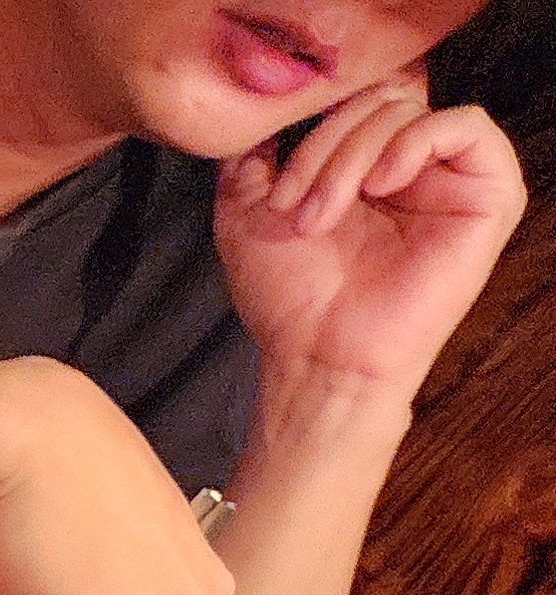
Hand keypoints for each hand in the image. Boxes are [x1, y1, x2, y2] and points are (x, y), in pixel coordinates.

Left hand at [219, 72, 527, 395]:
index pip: (354, 100)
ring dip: (352, 155)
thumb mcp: (245, 214)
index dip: (313, 124)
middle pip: (378, 101)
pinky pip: (467, 126)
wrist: (319, 353)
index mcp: (367, 167)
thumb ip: (250, 161)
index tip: (275, 186)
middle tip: (295, 205)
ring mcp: (453, 180)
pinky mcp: (490, 196)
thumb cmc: (290, 297)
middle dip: (324, 146)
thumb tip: (260, 125)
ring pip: (411, 110)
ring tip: (322, 213)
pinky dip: (413, 142)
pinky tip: (381, 185)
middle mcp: (414, 169)